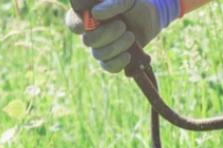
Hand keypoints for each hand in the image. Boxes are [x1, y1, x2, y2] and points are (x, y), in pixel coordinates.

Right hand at [65, 0, 179, 73]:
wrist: (149, 19)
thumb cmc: (133, 5)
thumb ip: (112, 3)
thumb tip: (95, 14)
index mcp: (87, 14)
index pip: (72, 22)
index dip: (79, 24)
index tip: (93, 18)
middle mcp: (90, 31)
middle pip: (87, 40)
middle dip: (106, 35)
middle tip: (122, 25)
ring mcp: (99, 47)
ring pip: (98, 54)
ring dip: (117, 46)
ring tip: (130, 36)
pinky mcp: (110, 59)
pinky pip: (107, 66)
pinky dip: (118, 62)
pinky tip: (128, 55)